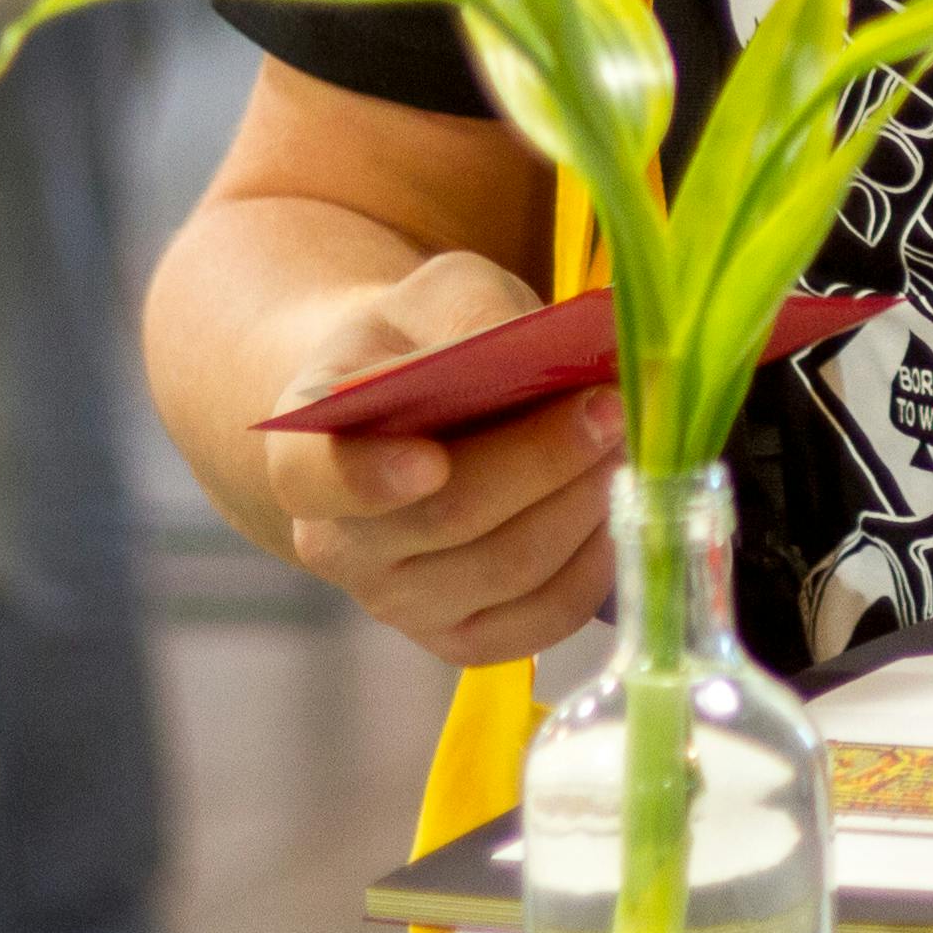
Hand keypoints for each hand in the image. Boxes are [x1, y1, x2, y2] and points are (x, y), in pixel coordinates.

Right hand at [259, 252, 622, 666]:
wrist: (413, 410)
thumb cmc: (423, 343)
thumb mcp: (436, 294)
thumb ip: (471, 313)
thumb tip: (526, 351)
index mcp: (305, 447)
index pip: (314, 478)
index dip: (368, 477)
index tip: (430, 462)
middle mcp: (337, 541)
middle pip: (448, 518)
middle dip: (542, 460)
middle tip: (610, 407)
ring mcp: (397, 602)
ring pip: (508, 569)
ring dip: (582, 503)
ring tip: (627, 443)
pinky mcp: (459, 637)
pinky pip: (538, 620)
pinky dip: (594, 563)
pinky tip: (617, 505)